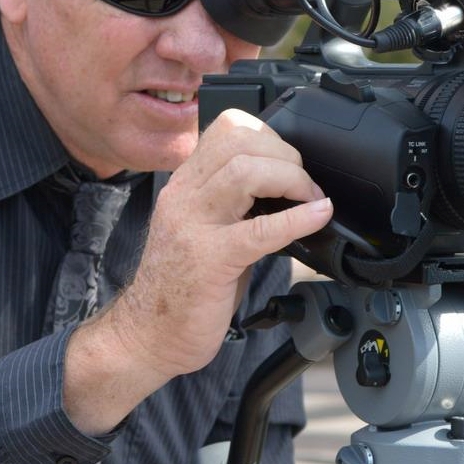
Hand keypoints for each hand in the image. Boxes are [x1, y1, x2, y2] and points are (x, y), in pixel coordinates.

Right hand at [63, 109, 331, 433]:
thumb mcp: (206, 225)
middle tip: (305, 184)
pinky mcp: (209, 260)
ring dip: (291, 179)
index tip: (289, 160)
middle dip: (285, 155)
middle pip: (239, 141)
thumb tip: (293, 187)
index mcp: (187, 183)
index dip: (268, 135)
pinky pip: (259, 229)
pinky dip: (297, 219)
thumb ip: (238, 201)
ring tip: (311, 198)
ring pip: (245, 172)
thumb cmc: (183, 282)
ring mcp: (194, 225)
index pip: (227, 128)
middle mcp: (186, 195)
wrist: (146, 334)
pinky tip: (318, 217)